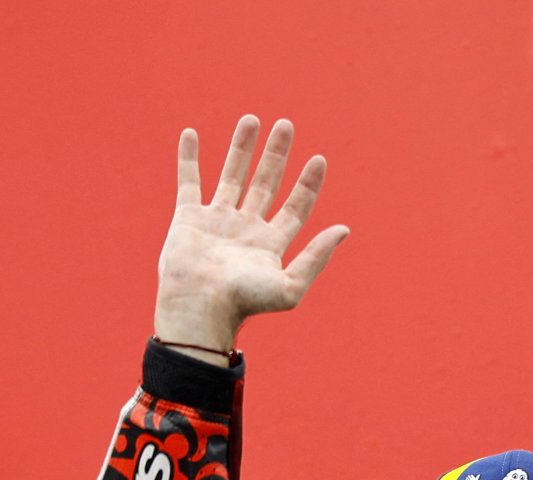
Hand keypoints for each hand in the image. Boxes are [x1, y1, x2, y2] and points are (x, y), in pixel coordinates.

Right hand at [154, 115, 349, 362]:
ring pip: (232, 175)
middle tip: (286, 125)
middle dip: (277, 154)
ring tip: (252, 119)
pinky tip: (193, 134)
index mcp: (271, 243)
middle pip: (266, 183)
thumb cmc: (246, 302)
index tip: (319, 158)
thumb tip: (344, 228)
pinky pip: (189, 181)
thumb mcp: (291, 285)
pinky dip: (189, 158)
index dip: (308, 183)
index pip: (296, 206)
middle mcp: (246, 228)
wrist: (200, 307)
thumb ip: (317, 257)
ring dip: (242, 147)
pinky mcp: (188, 218)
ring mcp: (217, 221)